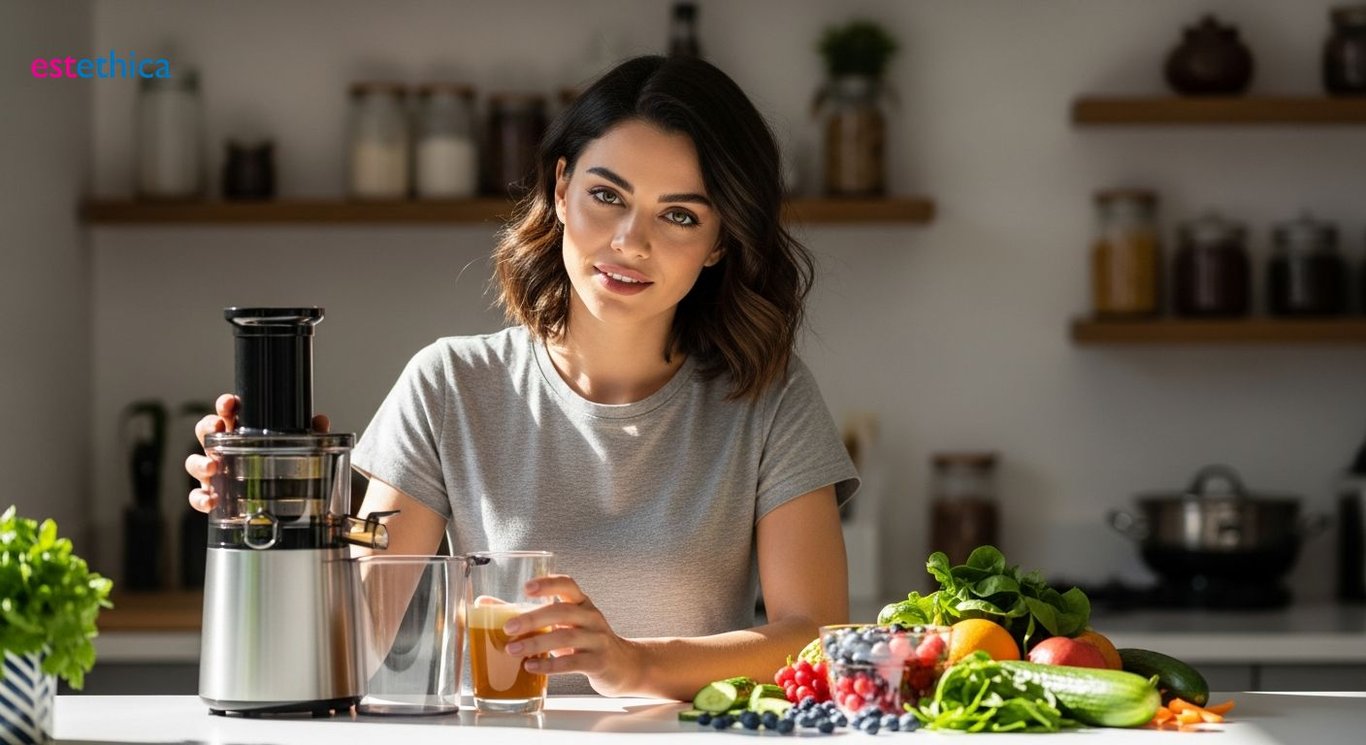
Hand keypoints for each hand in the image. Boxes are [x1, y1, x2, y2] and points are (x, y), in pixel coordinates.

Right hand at [184, 393, 329, 511]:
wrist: (284, 502)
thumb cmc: (283, 469)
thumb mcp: (299, 450)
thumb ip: (310, 435)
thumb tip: (320, 420)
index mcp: (242, 434)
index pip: (228, 413)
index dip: (225, 405)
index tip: (229, 403)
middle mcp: (225, 451)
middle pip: (205, 432)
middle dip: (207, 426)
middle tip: (218, 427)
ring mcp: (216, 473)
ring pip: (194, 463)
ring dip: (199, 463)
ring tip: (213, 467)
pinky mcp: (213, 496)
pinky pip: (197, 497)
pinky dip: (200, 499)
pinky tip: (211, 501)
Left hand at [502, 575, 645, 697]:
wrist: (625, 665)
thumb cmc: (587, 641)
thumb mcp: (564, 624)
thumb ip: (530, 614)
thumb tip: (486, 604)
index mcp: (582, 603)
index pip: (568, 584)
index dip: (548, 583)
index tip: (526, 588)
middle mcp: (592, 617)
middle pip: (562, 611)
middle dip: (532, 618)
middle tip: (508, 627)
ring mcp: (597, 640)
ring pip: (566, 637)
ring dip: (536, 643)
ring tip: (512, 649)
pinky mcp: (598, 662)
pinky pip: (572, 662)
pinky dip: (549, 665)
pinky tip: (531, 666)